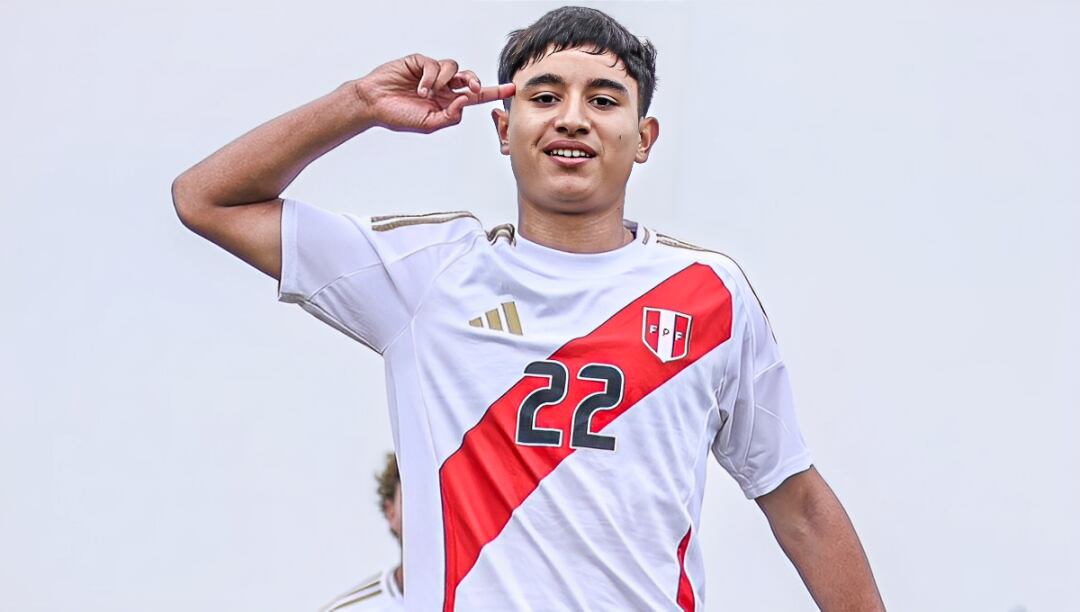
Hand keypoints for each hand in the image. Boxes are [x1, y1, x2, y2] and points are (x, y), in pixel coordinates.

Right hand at [354, 54, 514, 133]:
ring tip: (427, 94)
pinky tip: (419, 88)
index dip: (494, 92)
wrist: (373, 104)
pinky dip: (430, 77)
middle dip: (477, 82)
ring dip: (445, 82)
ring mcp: (432, 74)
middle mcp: (443, 87)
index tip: (511, 89)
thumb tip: (465, 101)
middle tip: (474, 88)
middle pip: (470, 78)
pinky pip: (435, 64)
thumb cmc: (398, 116)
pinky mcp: (420, 63)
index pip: (475, 96)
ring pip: (454, 69)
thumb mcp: (428, 124)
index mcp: (447, 102)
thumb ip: (450, 117)